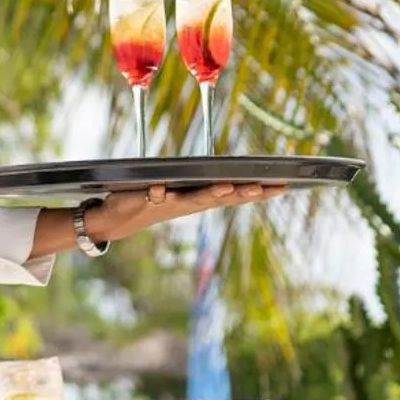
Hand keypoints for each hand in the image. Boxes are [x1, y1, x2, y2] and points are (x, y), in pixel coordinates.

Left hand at [86, 181, 285, 243]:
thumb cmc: (153, 201)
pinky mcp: (146, 201)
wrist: (117, 221)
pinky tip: (158, 188)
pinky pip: (151, 196)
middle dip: (241, 193)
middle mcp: (188, 203)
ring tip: (225, 187)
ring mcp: (169, 203)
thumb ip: (201, 188)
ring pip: (192, 199)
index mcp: (200, 199)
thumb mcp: (182, 193)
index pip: (234, 195)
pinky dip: (156, 193)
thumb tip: (232, 177)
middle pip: (220, 197)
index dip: (258, 191)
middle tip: (263, 187)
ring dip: (208, 194)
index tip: (282, 186)